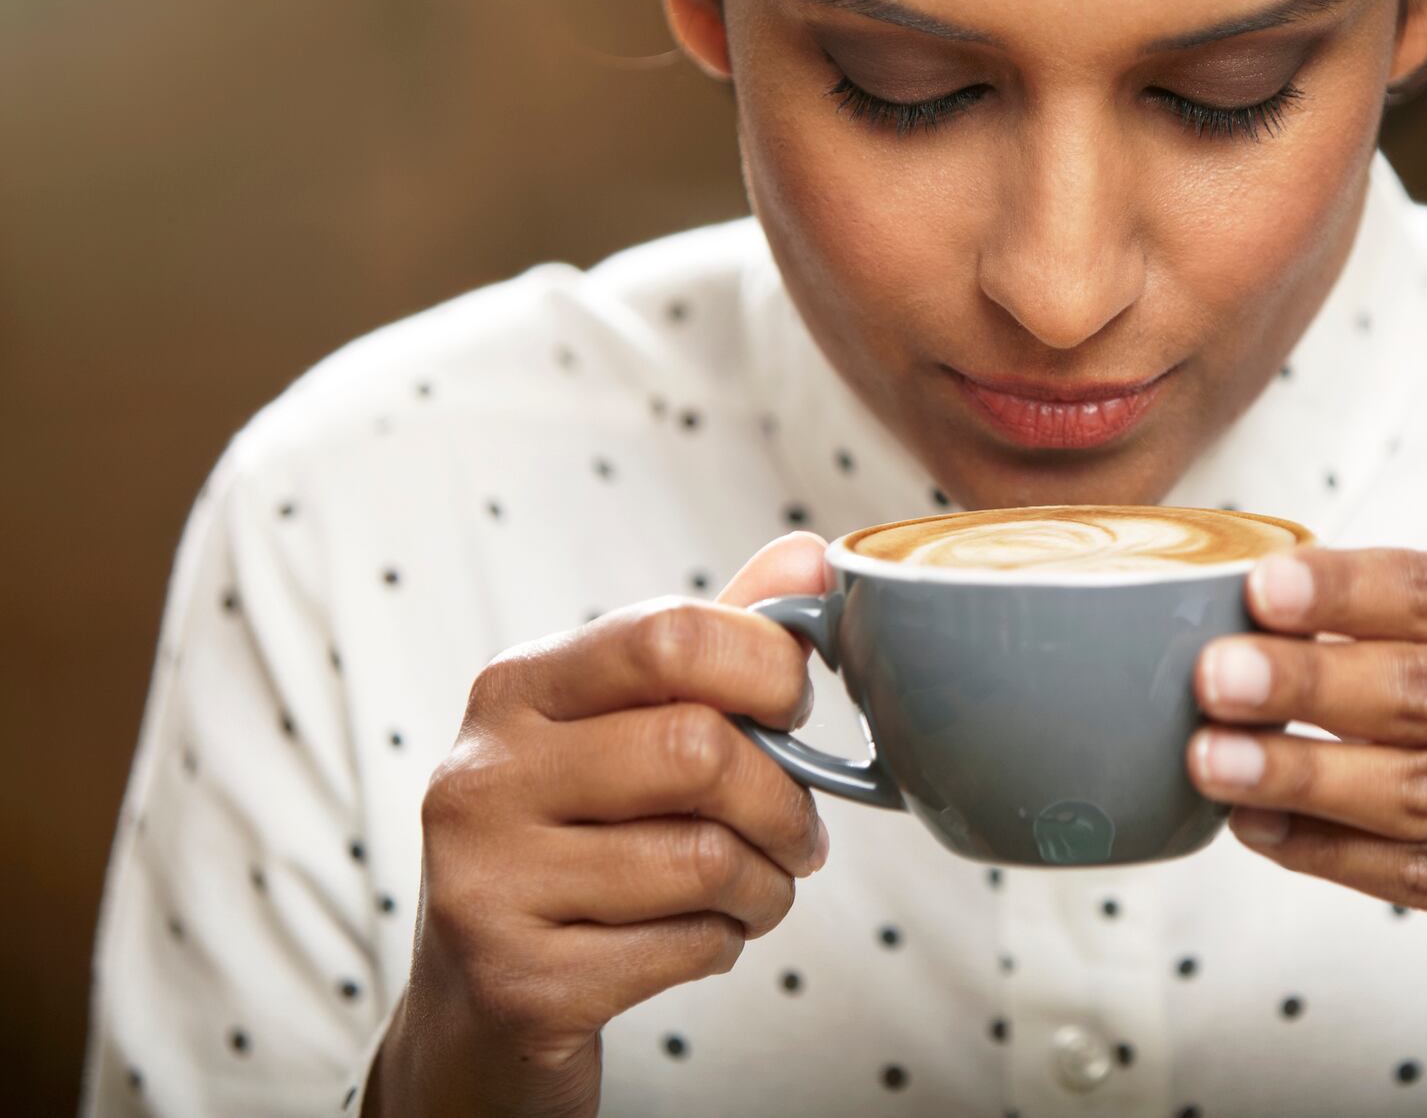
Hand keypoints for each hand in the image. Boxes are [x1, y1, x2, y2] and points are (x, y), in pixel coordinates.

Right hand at [365, 533, 832, 1117]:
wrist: (477, 1007)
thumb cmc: (575, 844)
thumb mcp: (624, 728)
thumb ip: (715, 643)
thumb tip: (810, 558)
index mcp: (517, 688)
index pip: (671, 633)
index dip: (767, 669)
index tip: (791, 710)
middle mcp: (484, 773)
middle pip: (699, 748)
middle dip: (783, 799)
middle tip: (797, 830)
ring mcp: (488, 880)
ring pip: (705, 856)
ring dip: (767, 884)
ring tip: (754, 889)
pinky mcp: (518, 980)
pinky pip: (687, 946)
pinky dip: (725, 945)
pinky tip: (697, 938)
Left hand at [1185, 547, 1426, 1116]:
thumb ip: (1412, 642)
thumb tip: (1256, 621)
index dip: (1345, 589)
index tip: (1259, 589)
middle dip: (1308, 682)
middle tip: (1214, 679)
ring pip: (1424, 790)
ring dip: (1304, 775)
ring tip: (1213, 761)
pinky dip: (1334, 853)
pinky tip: (1264, 831)